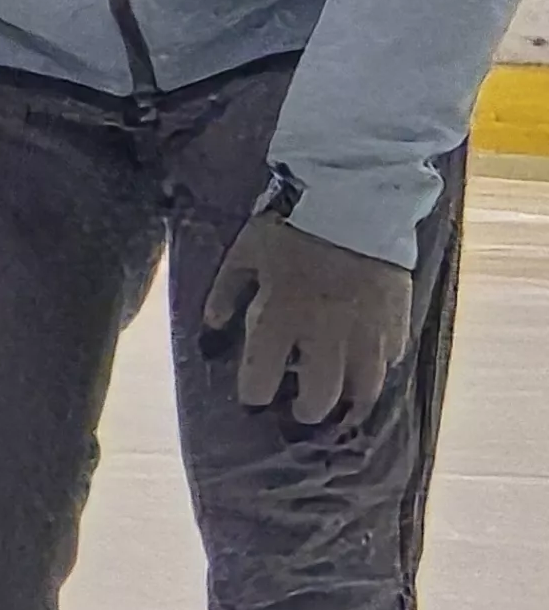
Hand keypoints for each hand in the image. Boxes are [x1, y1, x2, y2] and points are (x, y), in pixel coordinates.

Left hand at [202, 212, 412, 424]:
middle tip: (300, 408)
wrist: (355, 197)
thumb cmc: (292, 224)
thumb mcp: (245, 253)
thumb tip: (212, 327)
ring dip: (347, 400)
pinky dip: (376, 367)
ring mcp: (365, 334)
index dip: (254, 393)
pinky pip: (390, 361)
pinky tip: (366, 359)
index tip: (254, 394)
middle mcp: (324, 338)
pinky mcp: (397, 323)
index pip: (260, 381)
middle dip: (305, 412)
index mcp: (279, 320)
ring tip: (338, 395)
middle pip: (318, 400)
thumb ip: (227, 293)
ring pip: (362, 391)